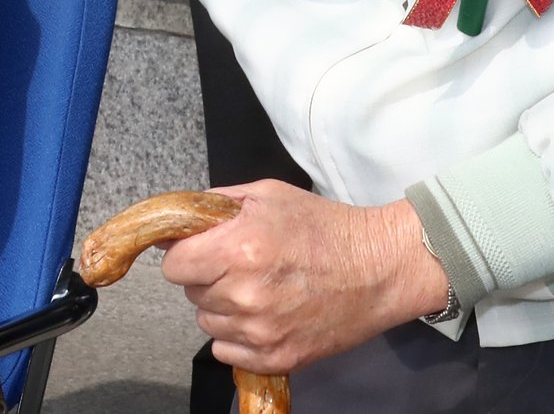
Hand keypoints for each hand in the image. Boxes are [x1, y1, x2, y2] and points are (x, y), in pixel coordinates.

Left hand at [159, 181, 448, 374]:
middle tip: (243, 264)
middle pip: (191, 293)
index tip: (204, 249)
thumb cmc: (324, 226)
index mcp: (240, 247)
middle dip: (208, 276)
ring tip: (260, 288)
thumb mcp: (267, 196)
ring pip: (208, 323)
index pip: (174, 265)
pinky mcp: (276, 357)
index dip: (186, 253)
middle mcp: (245, 293)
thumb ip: (215, 206)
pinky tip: (266, 314)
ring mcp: (260, 331)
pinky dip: (238, 336)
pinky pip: (226, 351)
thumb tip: (174, 222)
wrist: (380, 268)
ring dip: (223, 307)